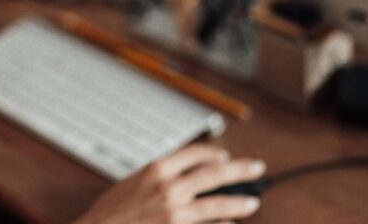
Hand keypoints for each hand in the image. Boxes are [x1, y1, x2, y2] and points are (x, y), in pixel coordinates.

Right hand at [75, 144, 265, 223]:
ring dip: (239, 203)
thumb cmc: (111, 213)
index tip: (225, 156)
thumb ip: (158, 177)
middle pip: (215, 173)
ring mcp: (175, 213)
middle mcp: (169, 188)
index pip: (194, 153)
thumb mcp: (132, 183)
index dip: (214, 153)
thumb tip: (184, 175)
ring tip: (252, 203)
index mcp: (156, 169)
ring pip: (218, 204)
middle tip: (256, 167)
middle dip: (240, 169)